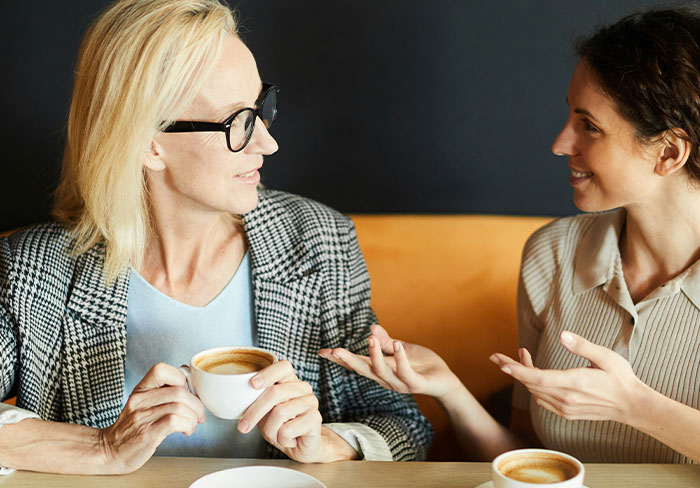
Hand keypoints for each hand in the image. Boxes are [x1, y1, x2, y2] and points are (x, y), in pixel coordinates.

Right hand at [98, 363, 204, 473]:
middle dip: (196, 403)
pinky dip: (187, 425)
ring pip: (179, 406)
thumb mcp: (144, 403)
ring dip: (193, 416)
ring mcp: (142, 416)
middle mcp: (140, 400)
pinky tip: (186, 430)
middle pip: (178, 390)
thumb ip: (163, 391)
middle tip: (198, 413)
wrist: (110, 451)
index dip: (181, 377)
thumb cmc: (133, 427)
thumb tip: (189, 377)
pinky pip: (174, 421)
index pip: (161, 369)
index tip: (189, 392)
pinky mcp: (147, 433)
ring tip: (192, 423)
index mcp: (141, 389)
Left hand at [237, 360, 326, 462]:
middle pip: (275, 392)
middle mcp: (302, 388)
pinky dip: (282, 439)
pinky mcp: (316, 418)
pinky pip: (288, 429)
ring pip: (280, 412)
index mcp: (290, 381)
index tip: (252, 384)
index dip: (267, 373)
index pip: (283, 366)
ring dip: (270, 430)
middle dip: (255, 412)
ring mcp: (311, 401)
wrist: (301, 446)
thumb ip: (257, 402)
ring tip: (276, 435)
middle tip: (242, 426)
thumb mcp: (265, 412)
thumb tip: (239, 398)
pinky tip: (289, 439)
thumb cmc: (281, 426)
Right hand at [318, 324, 460, 399]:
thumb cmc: (421, 364)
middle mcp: (386, 379)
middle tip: (333, 350)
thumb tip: (371, 328)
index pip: (356, 364)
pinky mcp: (416, 384)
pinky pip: (406, 373)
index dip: (339, 359)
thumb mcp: (400, 348)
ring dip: (375, 355)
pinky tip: (398, 345)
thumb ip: (386, 341)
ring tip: (370, 338)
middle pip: (363, 370)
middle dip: (348, 361)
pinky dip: (401, 359)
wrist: (444, 379)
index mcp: (380, 369)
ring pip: (382, 372)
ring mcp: (400, 384)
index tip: (322, 351)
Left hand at [490, 331, 645, 423]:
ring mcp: (566, 408)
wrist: (632, 406)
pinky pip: (542, 400)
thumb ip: (582, 346)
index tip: (501, 364)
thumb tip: (562, 335)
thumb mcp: (605, 356)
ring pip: (535, 392)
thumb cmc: (620, 378)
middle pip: (531, 384)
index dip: (518, 371)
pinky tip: (534, 375)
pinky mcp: (566, 413)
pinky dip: (533, 387)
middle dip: (512, 370)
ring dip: (524, 377)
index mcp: (574, 382)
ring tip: (522, 357)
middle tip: (498, 357)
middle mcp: (567, 398)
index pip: (538, 378)